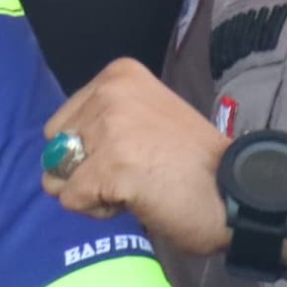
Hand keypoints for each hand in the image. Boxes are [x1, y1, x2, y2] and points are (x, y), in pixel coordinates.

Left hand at [43, 59, 230, 257]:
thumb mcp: (144, 119)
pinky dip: (99, 211)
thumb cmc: (191, 162)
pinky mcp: (112, 166)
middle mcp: (110, 93)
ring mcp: (111, 128)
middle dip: (86, 172)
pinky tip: (137, 200)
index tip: (132, 155)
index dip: (88, 152)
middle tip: (135, 174)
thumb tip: (51, 162)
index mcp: (118, 75)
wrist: (234, 190)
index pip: (60, 124)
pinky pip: (73, 199)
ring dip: (93, 193)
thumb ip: (100, 126)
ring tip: (137, 186)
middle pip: (56, 150)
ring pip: (61, 178)